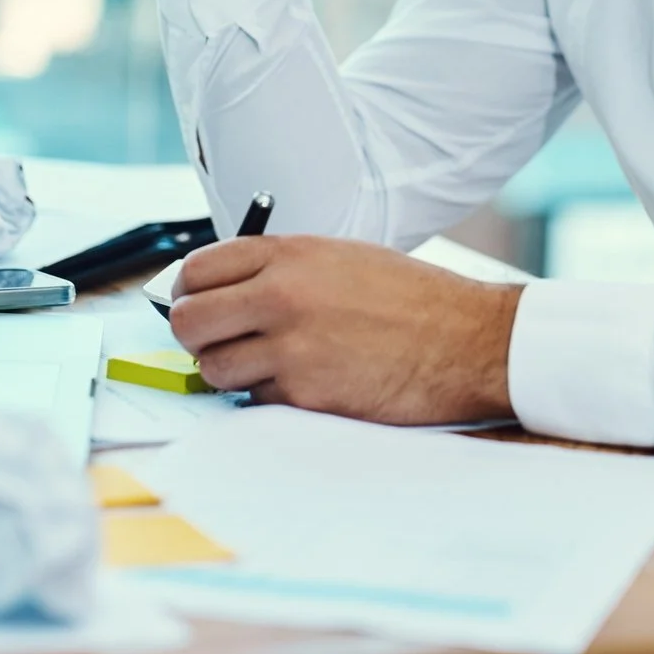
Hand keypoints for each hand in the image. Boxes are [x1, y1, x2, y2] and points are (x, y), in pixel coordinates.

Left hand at [167, 234, 522, 425]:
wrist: (467, 340)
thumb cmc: (411, 299)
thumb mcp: (341, 259)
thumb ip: (280, 270)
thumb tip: (224, 293)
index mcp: (289, 255)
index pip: (196, 269)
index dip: (186, 291)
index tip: (194, 303)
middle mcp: (282, 295)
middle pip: (188, 321)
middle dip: (195, 336)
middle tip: (215, 341)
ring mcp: (291, 347)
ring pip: (212, 368)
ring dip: (229, 371)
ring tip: (264, 366)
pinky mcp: (306, 395)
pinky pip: (255, 399)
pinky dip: (269, 396)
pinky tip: (305, 382)